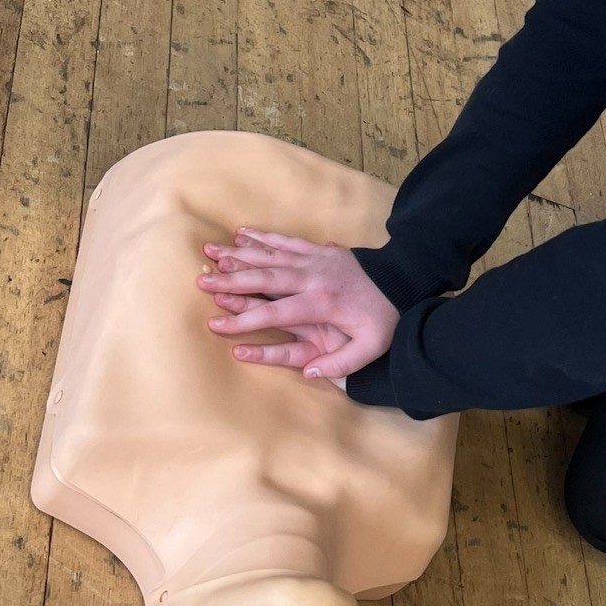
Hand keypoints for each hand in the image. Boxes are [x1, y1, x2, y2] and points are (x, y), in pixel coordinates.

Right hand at [197, 229, 399, 380]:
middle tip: (200, 280)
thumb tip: (309, 373)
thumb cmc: (385, 316)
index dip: (244, 321)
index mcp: (321, 303)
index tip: (215, 325)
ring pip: (269, 255)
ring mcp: (314, 259)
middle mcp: (312, 277)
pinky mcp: (319, 249)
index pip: (274, 313)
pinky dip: (262, 236)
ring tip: (209, 251)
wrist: (404, 277)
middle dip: (230, 279)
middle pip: (264, 277)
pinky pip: (285, 241)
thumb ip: (341, 363)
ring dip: (238, 253)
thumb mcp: (371, 347)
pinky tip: (242, 233)